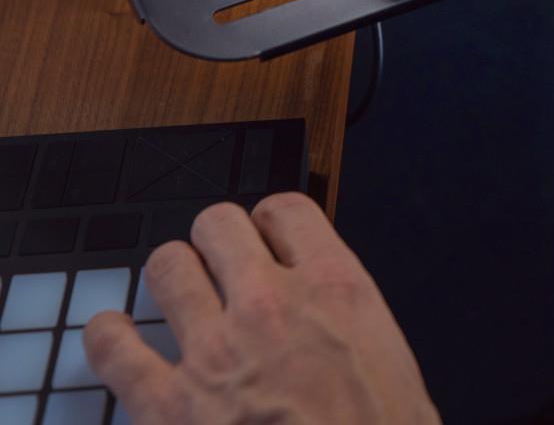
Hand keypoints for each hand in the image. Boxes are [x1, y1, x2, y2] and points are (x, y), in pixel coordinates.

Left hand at [84, 194, 440, 424]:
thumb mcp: (386, 356)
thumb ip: (343, 313)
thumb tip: (317, 304)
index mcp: (334, 289)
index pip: (286, 209)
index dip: (271, 223)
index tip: (267, 241)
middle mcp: (271, 305)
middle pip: (219, 223)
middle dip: (217, 241)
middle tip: (221, 267)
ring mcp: (215, 352)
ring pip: (167, 266)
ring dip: (172, 278)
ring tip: (177, 297)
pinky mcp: (168, 409)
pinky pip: (113, 347)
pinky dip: (108, 338)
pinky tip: (115, 337)